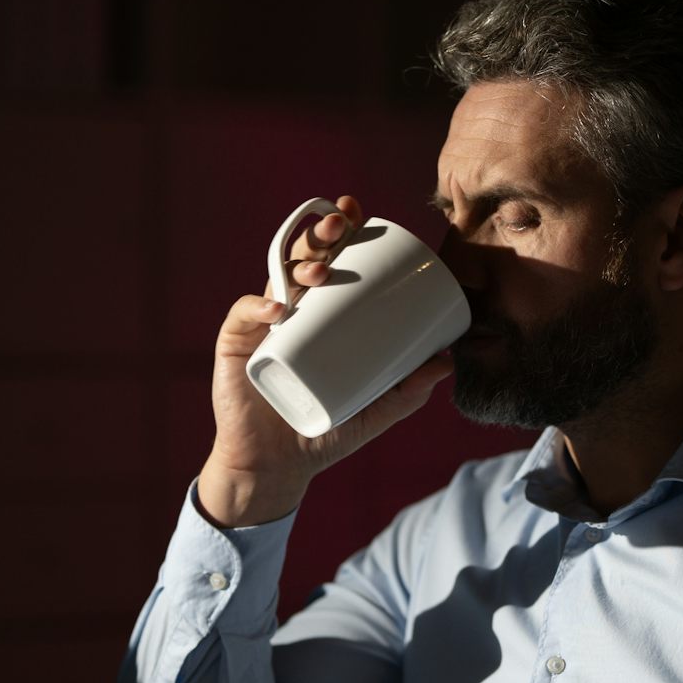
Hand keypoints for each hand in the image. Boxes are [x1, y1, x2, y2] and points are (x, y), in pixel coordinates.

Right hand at [196, 194, 454, 527]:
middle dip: (320, 235)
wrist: (276, 467)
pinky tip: (279, 310)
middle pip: (302, 259)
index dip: (342, 234)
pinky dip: (258, 308)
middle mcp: (289, 311)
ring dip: (296, 264)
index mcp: (319, 315)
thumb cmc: (324, 432)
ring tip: (320, 270)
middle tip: (341, 228)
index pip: (330, 263)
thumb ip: (408, 391)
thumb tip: (447, 361)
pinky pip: (243, 317)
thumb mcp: (374, 413)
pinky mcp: (236, 346)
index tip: (361, 215)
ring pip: (274, 279)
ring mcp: (260, 326)